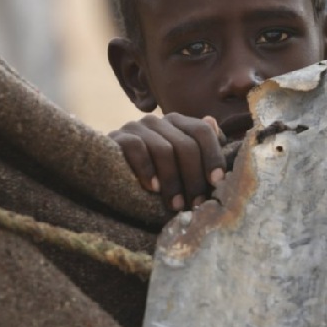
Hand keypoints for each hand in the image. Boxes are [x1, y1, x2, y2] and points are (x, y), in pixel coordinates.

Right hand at [108, 113, 226, 212]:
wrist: (110, 174)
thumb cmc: (153, 173)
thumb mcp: (179, 164)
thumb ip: (200, 148)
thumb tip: (215, 125)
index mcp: (177, 123)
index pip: (202, 131)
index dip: (213, 155)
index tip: (217, 181)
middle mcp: (158, 121)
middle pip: (186, 144)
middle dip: (194, 177)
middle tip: (196, 203)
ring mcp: (136, 127)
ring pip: (164, 149)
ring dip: (173, 181)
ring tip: (176, 205)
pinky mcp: (117, 138)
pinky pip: (136, 149)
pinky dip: (147, 170)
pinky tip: (153, 189)